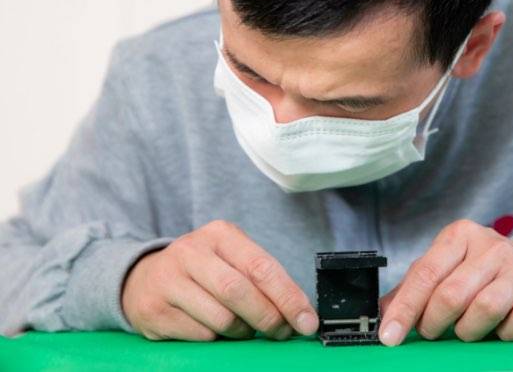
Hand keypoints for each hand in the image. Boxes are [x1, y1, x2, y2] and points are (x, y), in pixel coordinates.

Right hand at [121, 220, 318, 340]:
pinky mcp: (154, 310)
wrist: (143, 279)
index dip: (288, 297)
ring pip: (221, 318)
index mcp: (220, 234)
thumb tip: (300, 313)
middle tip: (282, 332)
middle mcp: (191, 251)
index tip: (307, 320)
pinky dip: (217, 339)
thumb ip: (262, 279)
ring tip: (243, 328)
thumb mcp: (231, 260)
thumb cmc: (203, 271)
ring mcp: (169, 280)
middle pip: (239, 292)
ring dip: (242, 331)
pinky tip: (214, 329)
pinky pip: (200, 335)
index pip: (261, 266)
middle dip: (268, 318)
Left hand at [378, 219, 512, 345]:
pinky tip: (500, 329)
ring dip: (468, 331)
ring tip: (466, 330)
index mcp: (460, 236)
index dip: (405, 308)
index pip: (425, 273)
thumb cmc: (483, 272)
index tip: (390, 336)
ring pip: (484, 309)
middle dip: (434, 323)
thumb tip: (384, 313)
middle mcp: (492, 247)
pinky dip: (504, 334)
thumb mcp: (447, 268)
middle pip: (452, 294)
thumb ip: (414, 288)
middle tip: (432, 332)